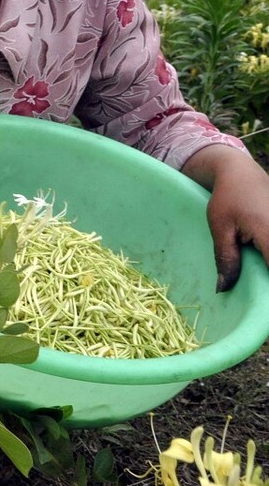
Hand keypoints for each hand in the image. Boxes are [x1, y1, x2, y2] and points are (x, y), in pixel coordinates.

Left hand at [184, 144, 268, 290]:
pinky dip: (267, 261)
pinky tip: (259, 264)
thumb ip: (226, 258)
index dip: (266, 295)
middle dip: (266, 285)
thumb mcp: (220, 227)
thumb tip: (223, 289)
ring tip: (258, 281)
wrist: (242, 173)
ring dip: (266, 273)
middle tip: (256, 303)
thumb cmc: (228, 197)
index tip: (260, 312)